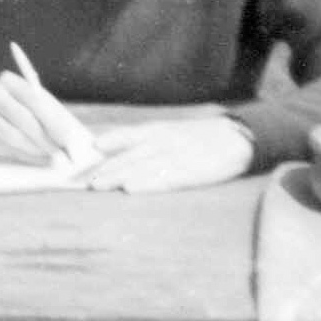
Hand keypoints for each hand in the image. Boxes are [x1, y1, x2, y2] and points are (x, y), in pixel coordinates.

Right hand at [0, 72, 64, 165]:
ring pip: (13, 136)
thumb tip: (68, 133)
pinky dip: (23, 156)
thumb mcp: (21, 97)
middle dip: (47, 140)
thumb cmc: (5, 102)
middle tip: (65, 154)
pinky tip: (37, 160)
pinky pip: (2, 147)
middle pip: (24, 119)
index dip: (54, 121)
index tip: (70, 139)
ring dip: (36, 151)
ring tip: (54, 160)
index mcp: (8, 81)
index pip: (34, 100)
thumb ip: (43, 110)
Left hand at [81, 117, 256, 193]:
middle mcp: (163, 141)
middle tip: (83, 182)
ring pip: (142, 167)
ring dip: (119, 176)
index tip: (83, 157)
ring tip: (99, 185)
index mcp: (158, 131)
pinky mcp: (192, 171)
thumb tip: (107, 148)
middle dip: (105, 169)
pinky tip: (132, 189)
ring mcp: (177, 156)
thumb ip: (142, 140)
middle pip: (129, 156)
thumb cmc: (200, 138)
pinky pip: (166, 178)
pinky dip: (148, 183)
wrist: (238, 138)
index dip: (104, 148)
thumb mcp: (170, 131)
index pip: (125, 137)